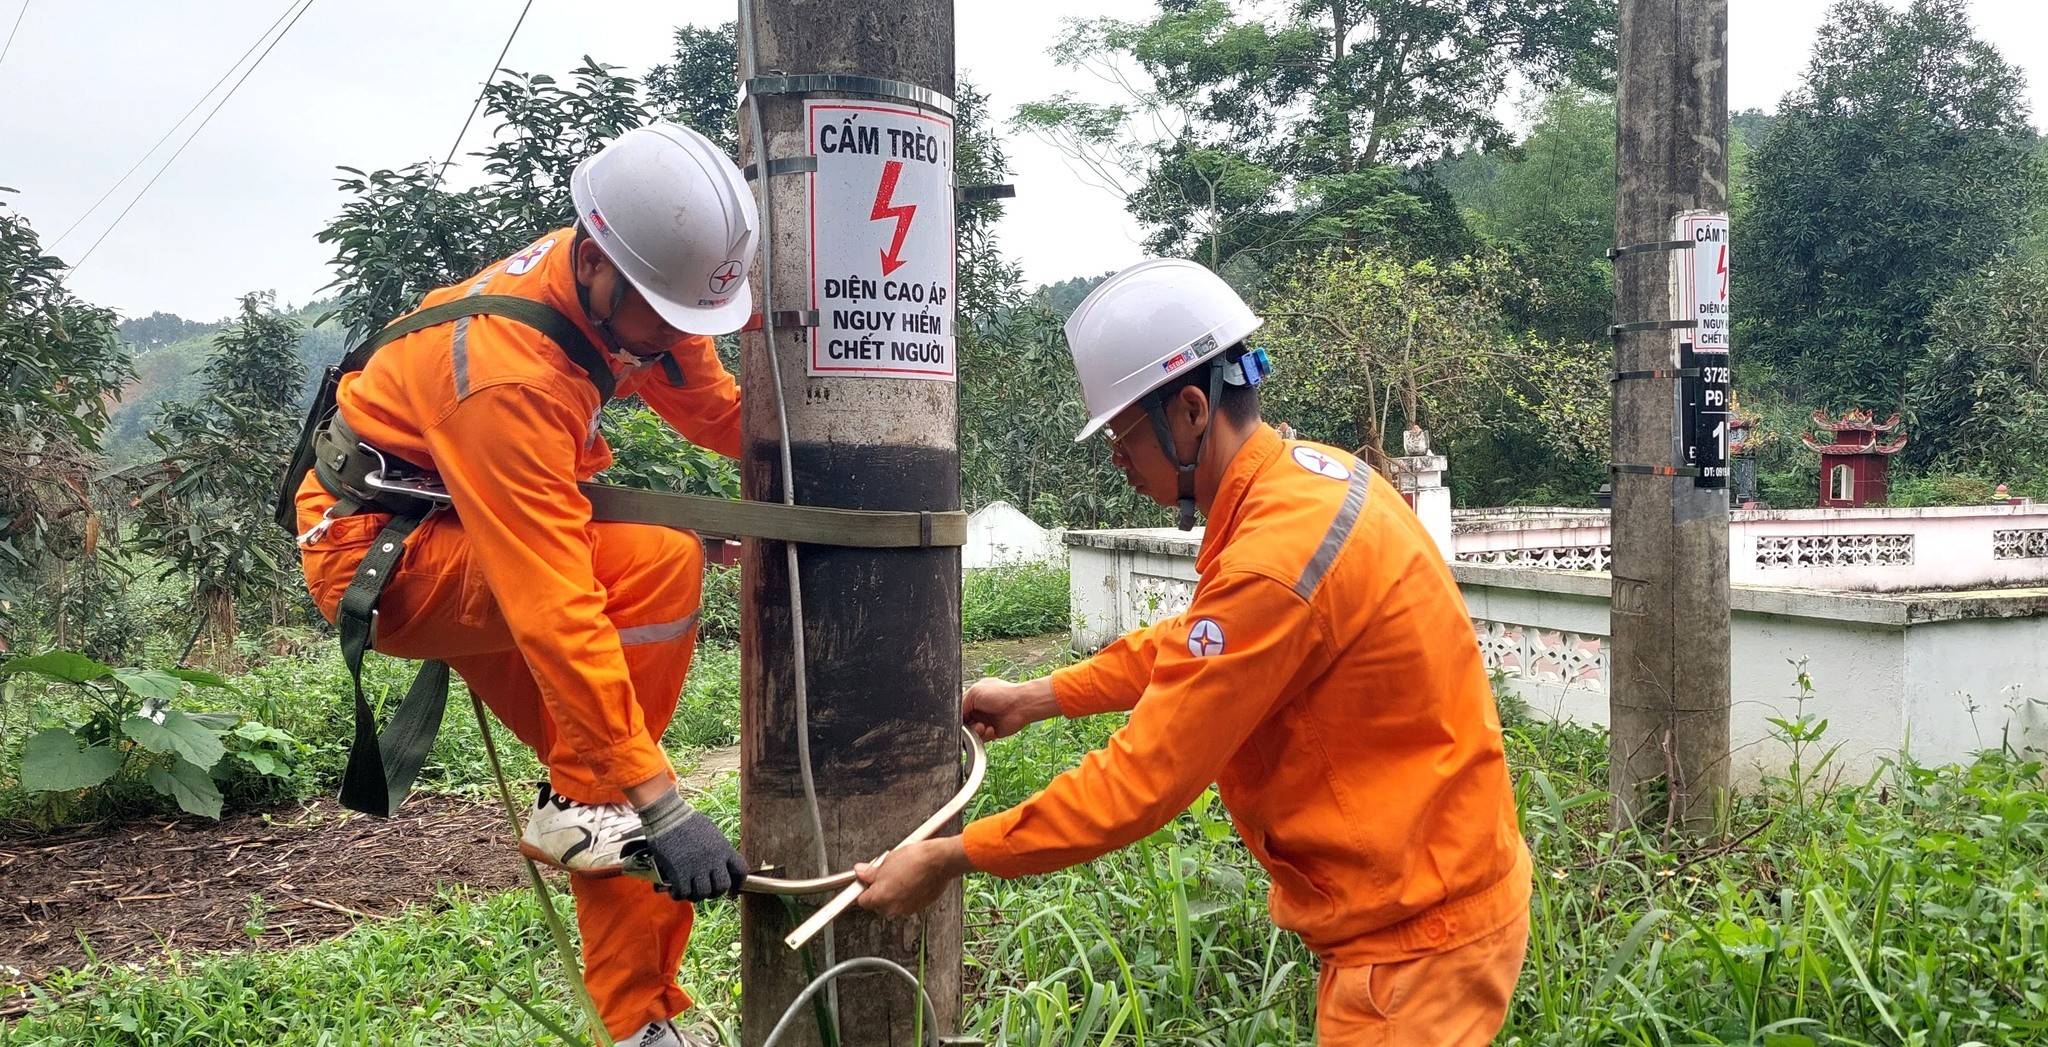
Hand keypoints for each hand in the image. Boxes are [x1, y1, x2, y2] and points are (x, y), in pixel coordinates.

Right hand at [635, 789, 747, 901]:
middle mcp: (713, 859)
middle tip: (706, 890)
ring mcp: (697, 867)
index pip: (741, 871)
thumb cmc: (687, 821)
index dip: (738, 883)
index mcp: (724, 848)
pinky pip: (683, 893)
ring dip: (696, 895)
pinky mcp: (679, 872)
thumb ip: (718, 848)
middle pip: (722, 887)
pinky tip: (675, 890)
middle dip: (715, 892)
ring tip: (689, 891)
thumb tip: (719, 863)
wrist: (667, 815)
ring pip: (703, 893)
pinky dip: (679, 895)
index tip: (731, 889)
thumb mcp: (710, 832)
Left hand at [854, 837, 972, 917]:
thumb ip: (871, 872)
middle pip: (878, 905)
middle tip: (885, 876)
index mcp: (879, 897)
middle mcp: (892, 908)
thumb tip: (861, 872)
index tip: (867, 882)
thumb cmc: (916, 859)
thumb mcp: (887, 860)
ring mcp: (907, 909)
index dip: (864, 889)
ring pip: (893, 904)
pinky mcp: (920, 907)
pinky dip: (907, 895)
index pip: (862, 900)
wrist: (940, 860)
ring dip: (894, 894)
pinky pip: (907, 903)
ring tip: (900, 876)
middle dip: (879, 892)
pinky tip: (911, 880)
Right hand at [962, 676, 1057, 741]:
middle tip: (972, 723)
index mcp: (974, 697)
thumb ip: (961, 704)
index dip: (958, 716)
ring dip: (976, 731)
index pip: (959, 709)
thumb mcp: (975, 692)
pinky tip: (990, 729)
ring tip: (983, 726)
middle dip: (966, 725)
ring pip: (972, 732)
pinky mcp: (993, 732)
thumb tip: (955, 716)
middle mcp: (979, 709)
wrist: (1021, 705)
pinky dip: (985, 735)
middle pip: (964, 723)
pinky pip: (982, 738)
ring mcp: (986, 721)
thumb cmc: (1002, 694)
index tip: (959, 720)